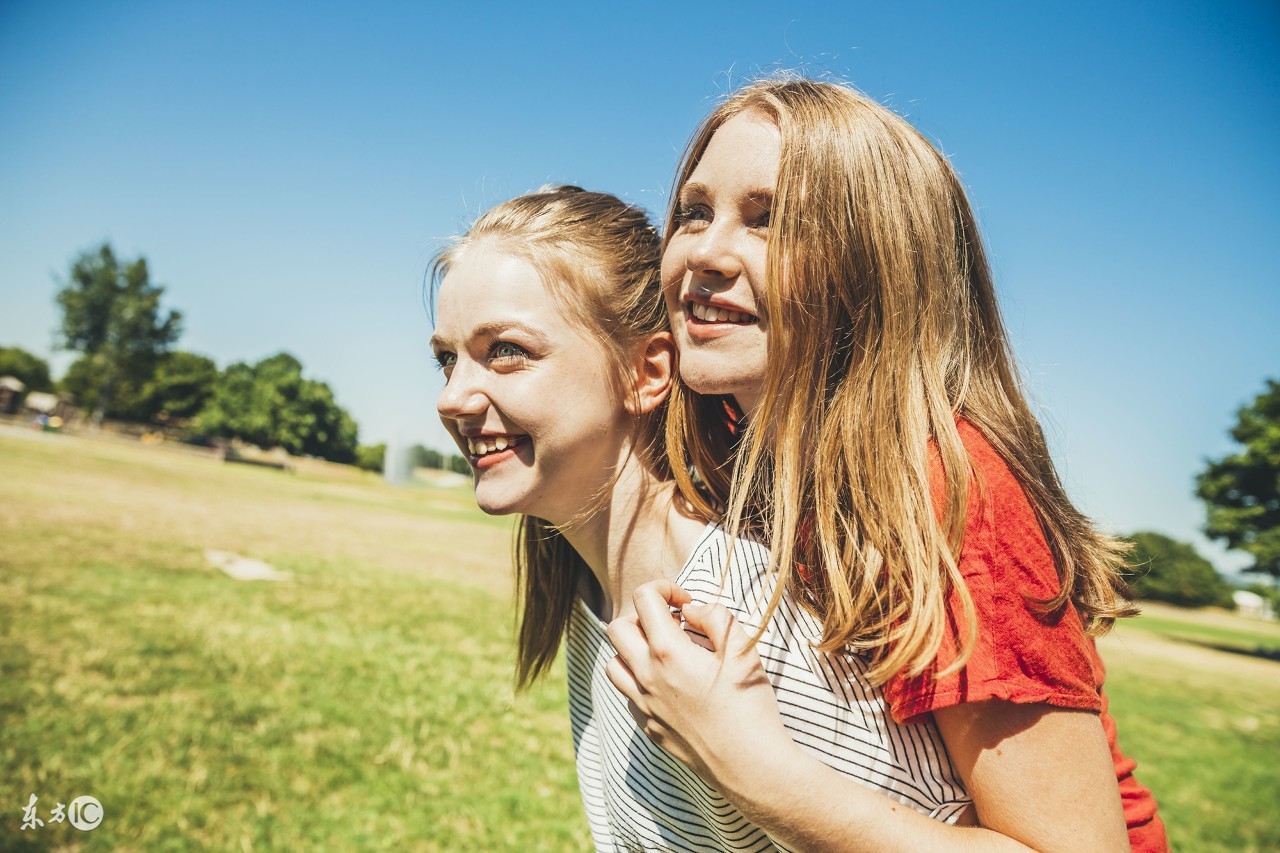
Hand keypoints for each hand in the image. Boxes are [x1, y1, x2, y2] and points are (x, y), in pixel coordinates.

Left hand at [605, 579, 794, 784]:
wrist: (752, 767)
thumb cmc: (751, 707)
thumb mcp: (743, 650)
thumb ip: (715, 616)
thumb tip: (690, 609)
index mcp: (668, 653)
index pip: (643, 598)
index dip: (664, 588)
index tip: (686, 601)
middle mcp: (646, 678)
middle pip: (617, 628)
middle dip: (642, 615)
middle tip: (673, 624)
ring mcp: (643, 706)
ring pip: (614, 663)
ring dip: (634, 649)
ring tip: (667, 652)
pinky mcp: (648, 728)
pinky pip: (628, 694)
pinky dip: (640, 680)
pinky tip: (671, 684)